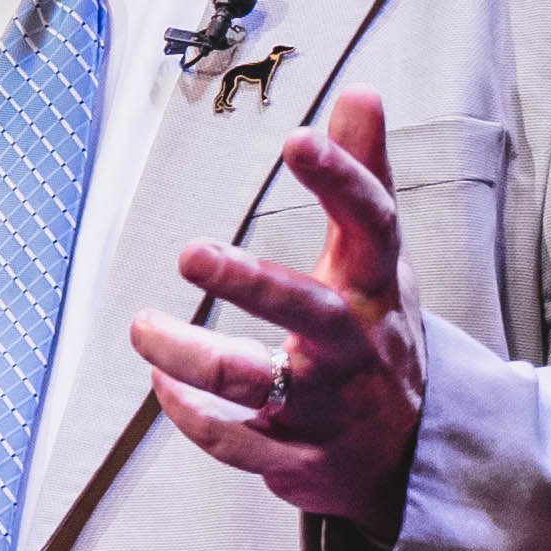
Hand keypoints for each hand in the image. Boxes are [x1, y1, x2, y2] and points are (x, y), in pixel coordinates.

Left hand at [134, 90, 424, 529]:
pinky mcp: (296, 458)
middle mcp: (354, 344)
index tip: (297, 139)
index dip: (341, 179)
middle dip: (249, 283)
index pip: (371, 224)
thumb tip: (361, 92)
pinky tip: (160, 382)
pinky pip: (236, 443)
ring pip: (253, 384)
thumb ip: (364, 174)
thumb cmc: (378, 330)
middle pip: (306, 311)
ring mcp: (326, 406)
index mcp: (376, 285)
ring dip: (189, 358)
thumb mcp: (382, 256)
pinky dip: (191, 417)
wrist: (408, 450)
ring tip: (142, 328)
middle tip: (190, 252)